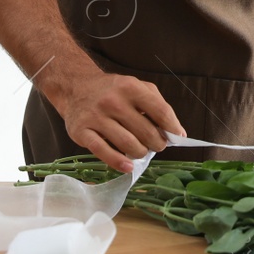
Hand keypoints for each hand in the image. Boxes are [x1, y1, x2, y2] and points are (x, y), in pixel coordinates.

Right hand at [54, 69, 184, 173]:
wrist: (76, 87)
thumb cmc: (113, 90)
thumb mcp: (137, 86)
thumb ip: (158, 105)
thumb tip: (177, 132)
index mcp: (130, 87)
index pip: (160, 111)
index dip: (172, 127)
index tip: (177, 137)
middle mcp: (113, 101)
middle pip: (146, 131)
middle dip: (157, 143)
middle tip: (157, 145)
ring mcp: (96, 116)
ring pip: (128, 144)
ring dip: (141, 152)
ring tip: (142, 151)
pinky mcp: (82, 132)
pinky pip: (103, 151)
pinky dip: (118, 162)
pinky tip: (128, 166)